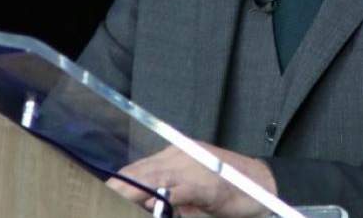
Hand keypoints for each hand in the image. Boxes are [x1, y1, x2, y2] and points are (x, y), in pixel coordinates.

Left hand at [105, 141, 276, 217]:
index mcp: (176, 156)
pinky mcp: (206, 184)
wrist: (264, 183)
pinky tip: (151, 205)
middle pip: (141, 172)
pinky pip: (179, 191)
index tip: (100, 192)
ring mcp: (193, 168)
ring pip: (154, 179)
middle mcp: (181, 156)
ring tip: (113, 200)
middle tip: (98, 199)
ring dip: (132, 192)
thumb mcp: (195, 189)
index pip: (139, 168)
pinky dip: (163, 199)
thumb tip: (148, 204)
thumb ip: (173, 194)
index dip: (118, 181)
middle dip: (118, 187)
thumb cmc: (230, 187)